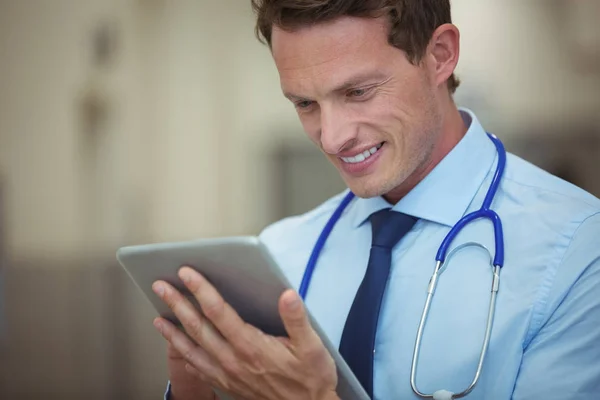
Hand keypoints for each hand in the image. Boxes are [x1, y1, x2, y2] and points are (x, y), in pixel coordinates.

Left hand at [151, 266, 338, 399]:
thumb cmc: (310, 381)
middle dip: (177, 304)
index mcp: (251, 346)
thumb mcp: (312, 347)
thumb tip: (286, 295)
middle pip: (198, 327)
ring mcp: (228, 374)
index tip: (187, 274)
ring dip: (173, 332)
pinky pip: (199, 369)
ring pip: (192, 349)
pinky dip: (184, 357)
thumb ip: (297, 319)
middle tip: (160, 287)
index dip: (201, 290)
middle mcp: (234, 359)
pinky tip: (179, 351)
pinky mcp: (229, 385)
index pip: (219, 311)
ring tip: (158, 318)